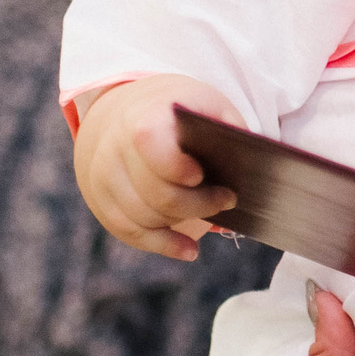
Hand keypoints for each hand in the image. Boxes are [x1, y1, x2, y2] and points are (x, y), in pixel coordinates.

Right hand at [73, 75, 241, 258]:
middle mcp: (113, 147)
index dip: (176, 166)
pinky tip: (190, 250)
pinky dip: (163, 245)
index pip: (149, 142)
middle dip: (198, 203)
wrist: (126, 112)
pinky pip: (131, 232)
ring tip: (214, 217)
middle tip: (227, 199)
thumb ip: (226, 130)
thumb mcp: (205, 104)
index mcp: (141, 115)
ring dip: (183, 222)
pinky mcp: (102, 201)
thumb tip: (253, 167)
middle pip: (154, 192)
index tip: (201, 175)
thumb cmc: (178, 113)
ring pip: (144, 217)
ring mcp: (103, 177)